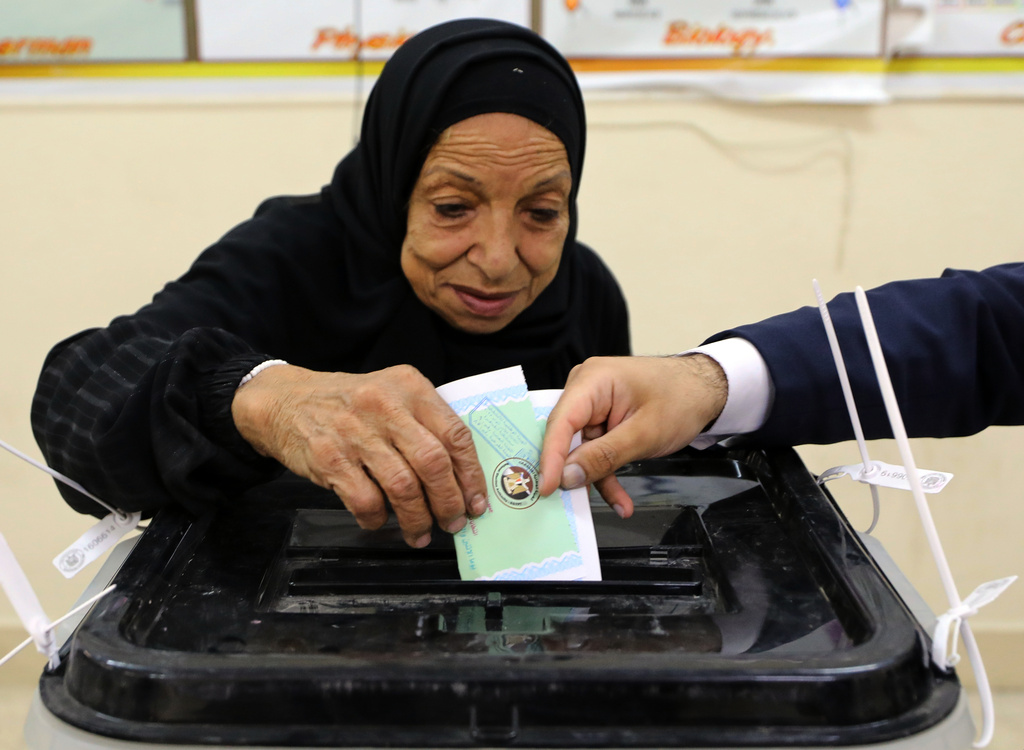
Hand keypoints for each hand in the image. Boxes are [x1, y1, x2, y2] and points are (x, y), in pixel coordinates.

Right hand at [231, 363, 486, 547]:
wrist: (285, 401)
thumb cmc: (350, 404)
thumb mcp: (391, 395)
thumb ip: (425, 424)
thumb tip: (462, 479)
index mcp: (409, 386)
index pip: (454, 433)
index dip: (471, 475)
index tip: (477, 502)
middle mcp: (384, 405)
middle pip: (433, 463)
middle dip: (449, 502)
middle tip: (454, 522)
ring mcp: (355, 432)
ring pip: (402, 487)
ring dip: (417, 518)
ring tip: (421, 532)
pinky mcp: (329, 458)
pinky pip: (366, 501)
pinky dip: (378, 519)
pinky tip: (380, 521)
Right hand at [538, 355, 727, 516]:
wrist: (704, 390)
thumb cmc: (681, 398)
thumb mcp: (644, 433)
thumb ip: (603, 456)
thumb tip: (568, 476)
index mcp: (592, 380)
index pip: (560, 421)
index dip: (550, 457)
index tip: (547, 488)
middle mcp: (585, 389)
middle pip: (564, 436)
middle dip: (571, 471)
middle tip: (567, 503)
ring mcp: (592, 405)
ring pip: (580, 450)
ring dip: (596, 478)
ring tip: (618, 503)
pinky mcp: (600, 420)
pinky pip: (594, 451)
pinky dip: (607, 473)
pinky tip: (620, 498)